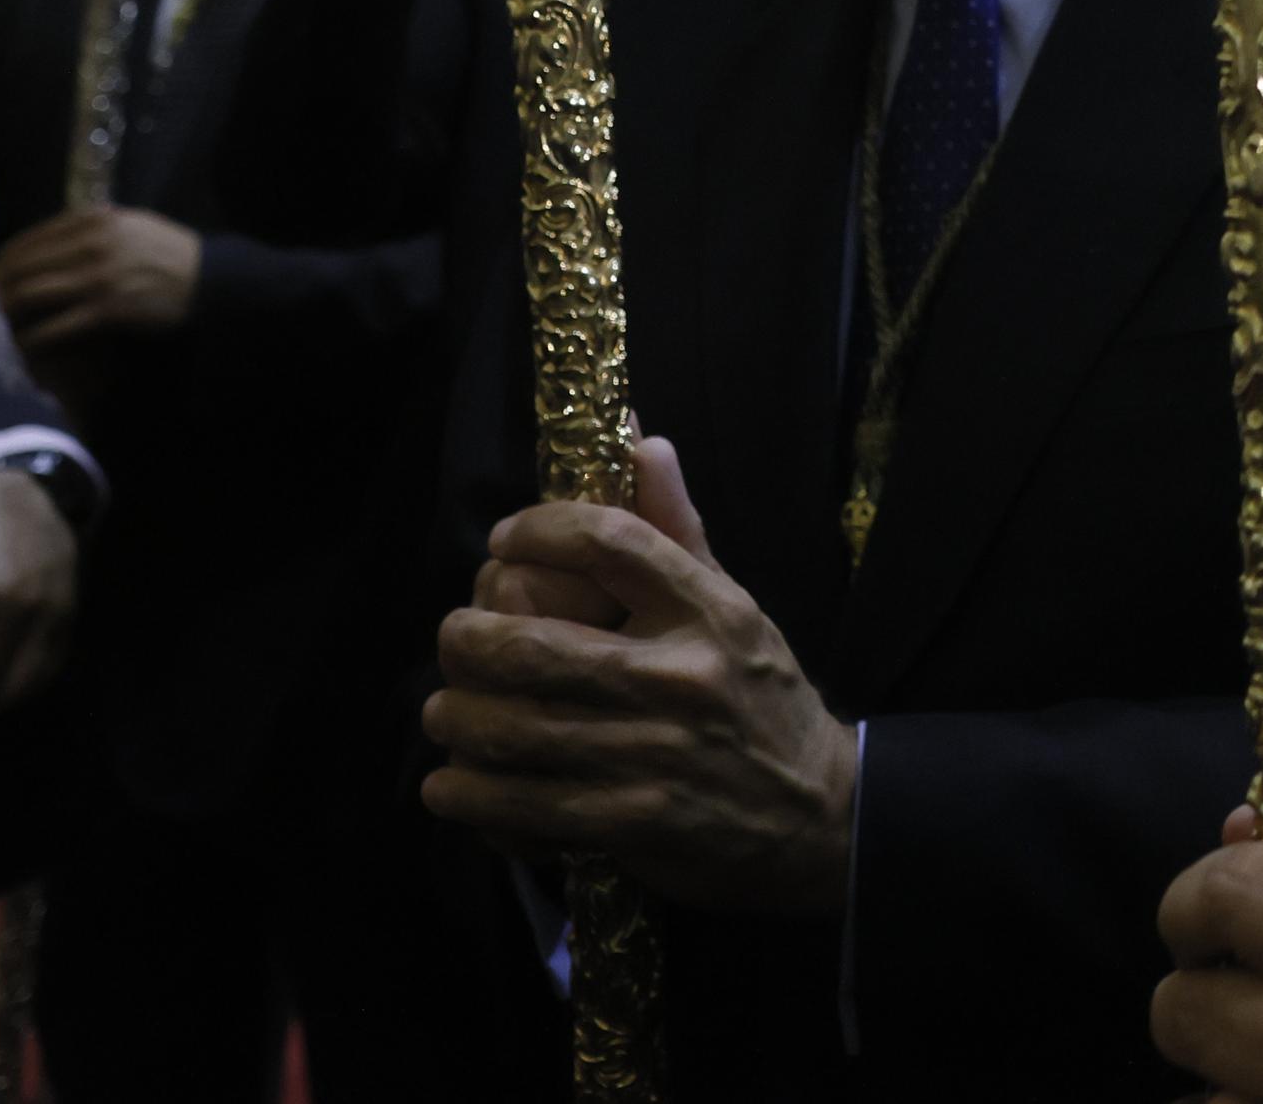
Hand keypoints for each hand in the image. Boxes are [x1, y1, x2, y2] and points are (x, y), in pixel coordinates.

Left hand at [0, 205, 202, 352]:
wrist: (209, 279)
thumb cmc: (168, 253)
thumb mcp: (130, 225)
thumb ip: (91, 227)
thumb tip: (50, 238)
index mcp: (94, 220)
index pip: (28, 240)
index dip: (1, 263)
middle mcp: (91, 244)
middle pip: (22, 268)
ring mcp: (98, 277)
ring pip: (30, 296)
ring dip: (6, 316)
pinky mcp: (107, 309)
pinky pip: (55, 327)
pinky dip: (32, 340)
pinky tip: (22, 349)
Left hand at [424, 437, 852, 915]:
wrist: (816, 812)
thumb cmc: (759, 696)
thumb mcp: (733, 605)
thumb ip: (678, 529)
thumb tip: (644, 440)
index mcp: (708, 610)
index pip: (608, 541)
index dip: (538, 530)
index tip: (504, 540)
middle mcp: (681, 675)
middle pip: (534, 643)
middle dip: (468, 639)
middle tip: (455, 637)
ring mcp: (655, 754)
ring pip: (514, 728)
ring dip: (457, 717)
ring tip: (446, 710)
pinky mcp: (632, 822)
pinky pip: (522, 805)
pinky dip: (469, 794)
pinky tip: (453, 783)